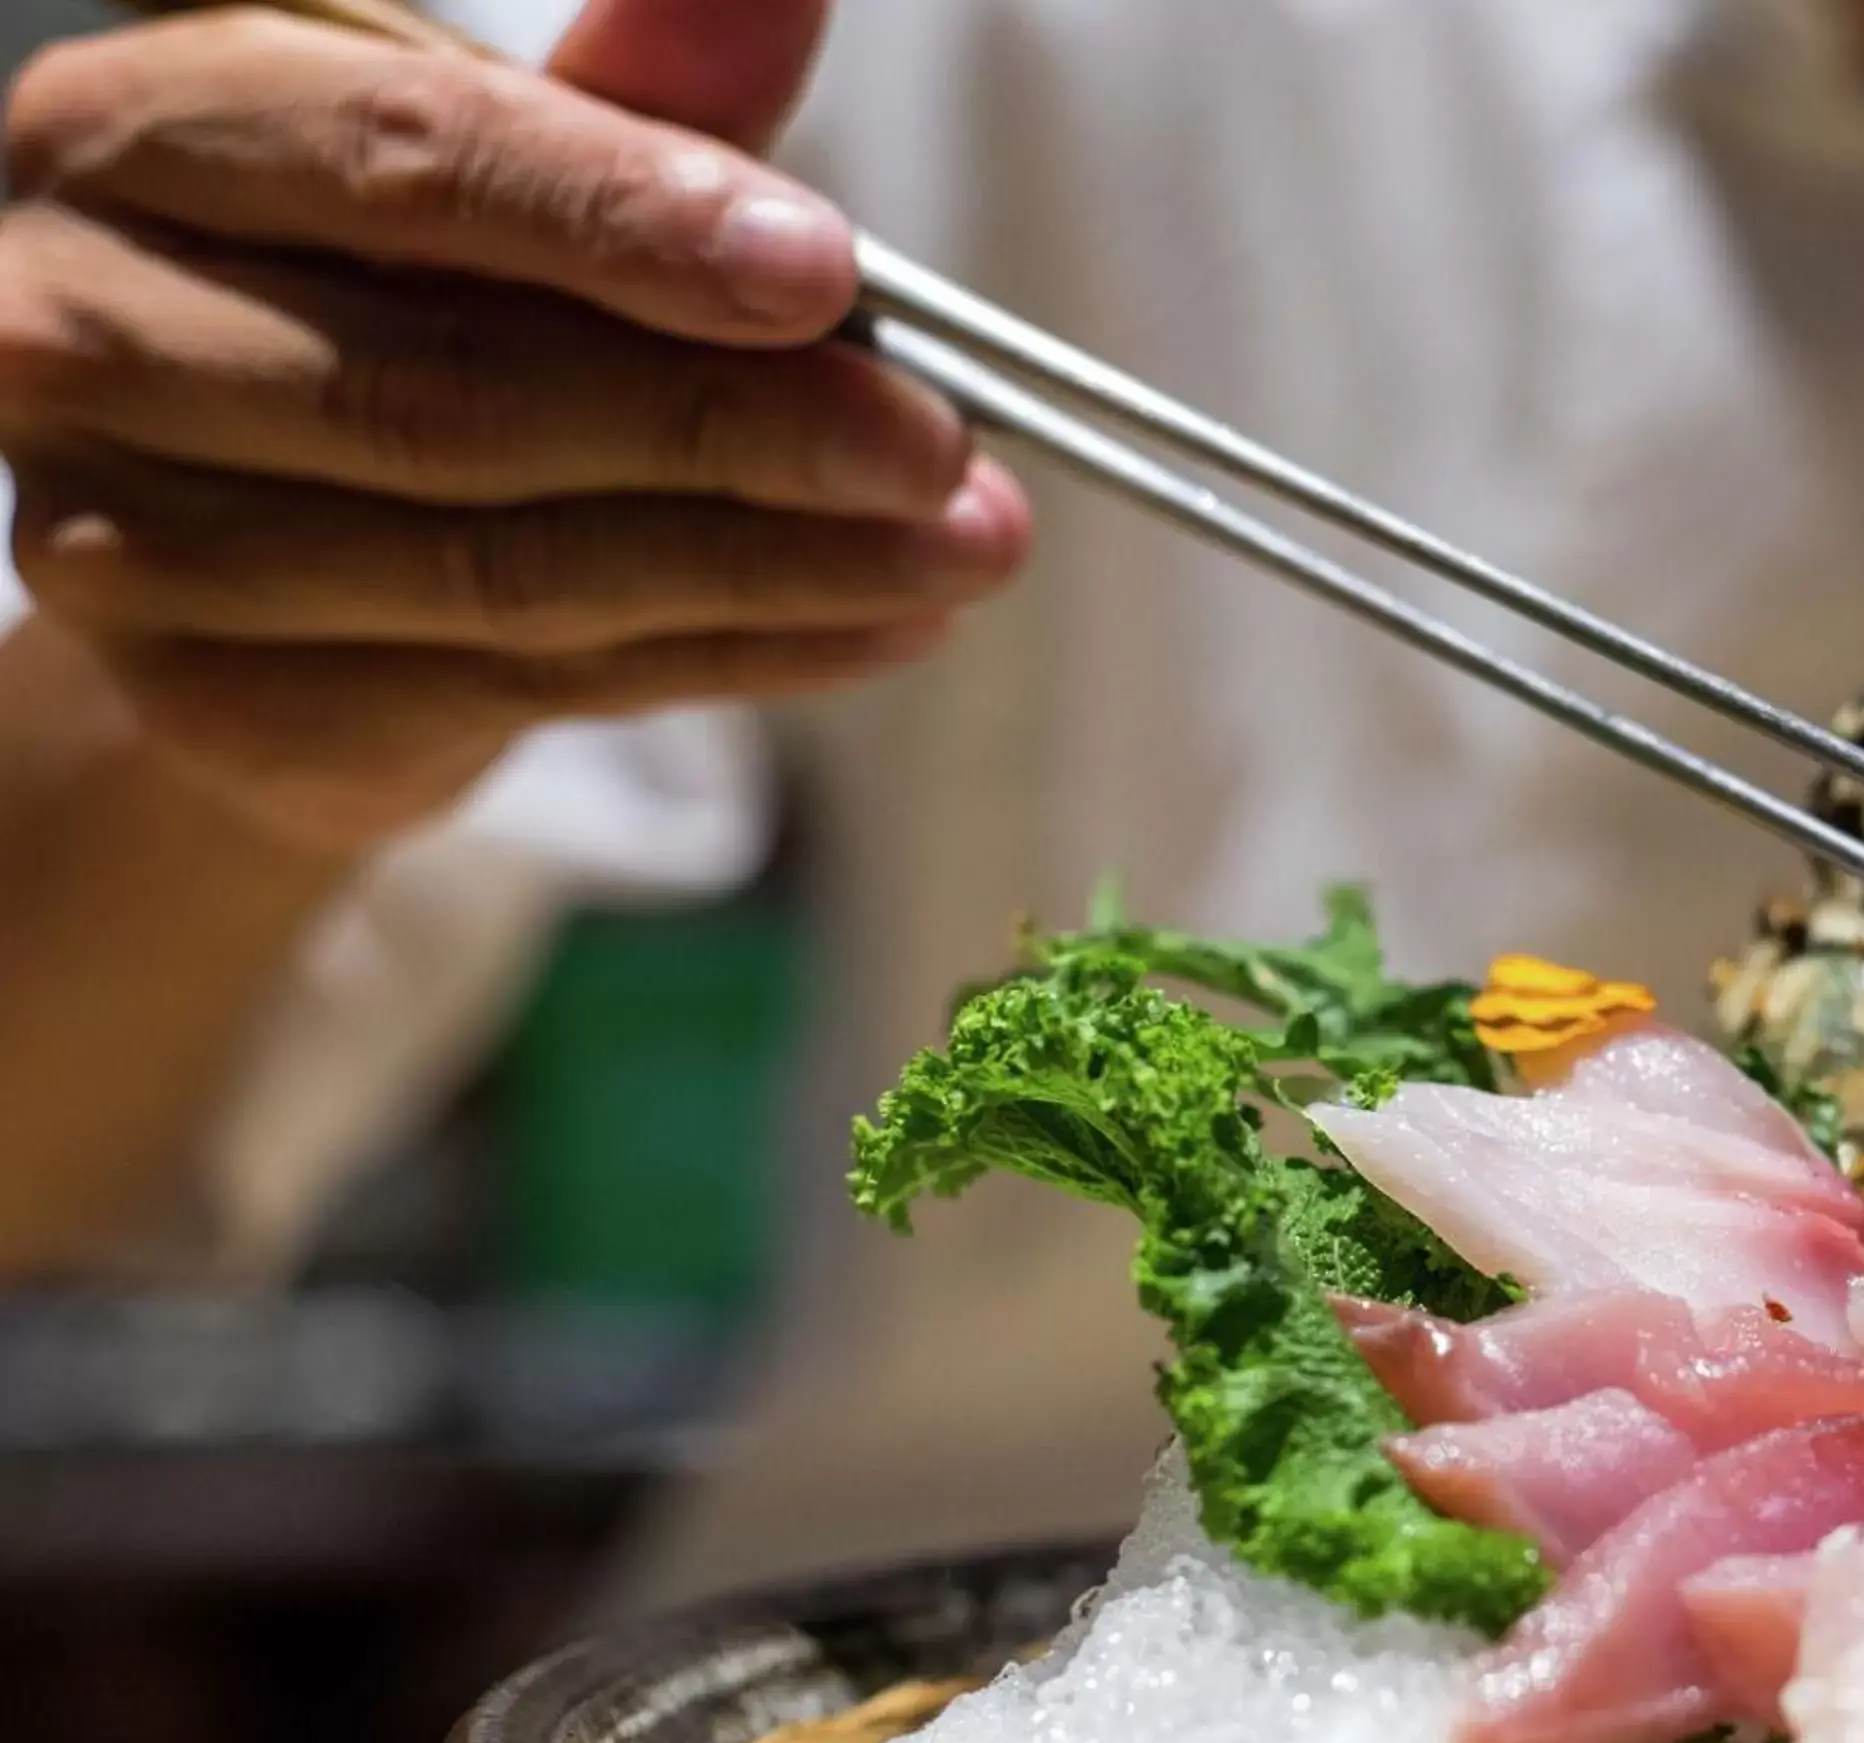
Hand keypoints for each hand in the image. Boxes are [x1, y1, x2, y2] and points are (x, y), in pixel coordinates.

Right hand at [0, 5, 1025, 851]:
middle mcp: (92, 334)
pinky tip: (878, 622)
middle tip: (947, 449)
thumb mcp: (488, 174)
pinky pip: (528, 689)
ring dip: (776, 568)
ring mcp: (134, 545)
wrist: (239, 536)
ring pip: (509, 571)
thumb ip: (631, 104)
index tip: (828, 275)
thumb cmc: (384, 299)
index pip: (410, 171)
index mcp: (149, 139)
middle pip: (466, 397)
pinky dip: (736, 655)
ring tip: (961, 547)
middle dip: (744, 428)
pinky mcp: (225, 708)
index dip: (630, 223)